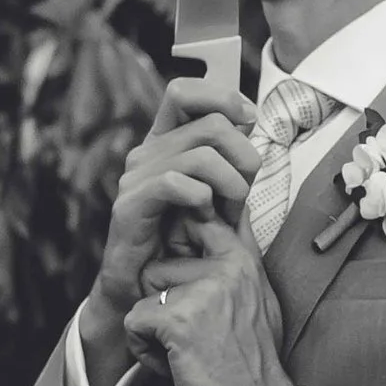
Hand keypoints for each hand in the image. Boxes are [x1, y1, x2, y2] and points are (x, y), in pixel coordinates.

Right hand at [81, 82, 262, 385]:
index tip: (251, 118)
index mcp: (165, 143)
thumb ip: (231, 167)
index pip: (184, 92)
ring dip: (231, 178)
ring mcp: (135, 178)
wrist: (144, 293)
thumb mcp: (217, 200)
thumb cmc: (184, 247)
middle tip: (252, 180)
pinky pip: (173, 182)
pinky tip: (206, 213)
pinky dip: (200, 195)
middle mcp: (146, 153)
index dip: (222, 95)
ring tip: (236, 204)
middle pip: (207, 122)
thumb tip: (255, 133)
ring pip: (198, 152)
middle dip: (243, 149)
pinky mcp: (129, 207)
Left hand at [124, 215, 295, 385]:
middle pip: (158, 264)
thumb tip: (232, 215)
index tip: (188, 287)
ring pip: (143, 291)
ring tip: (186, 350)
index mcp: (244, 258)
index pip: (197, 217)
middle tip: (192, 334)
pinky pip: (133, 321)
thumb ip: (240, 257)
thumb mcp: (258, 298)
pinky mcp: (179, 318)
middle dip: (161, 302)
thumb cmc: (253, 363)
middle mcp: (227, 265)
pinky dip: (145, 351)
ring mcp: (203, 290)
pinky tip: (176, 365)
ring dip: (152, 328)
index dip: (178, 249)